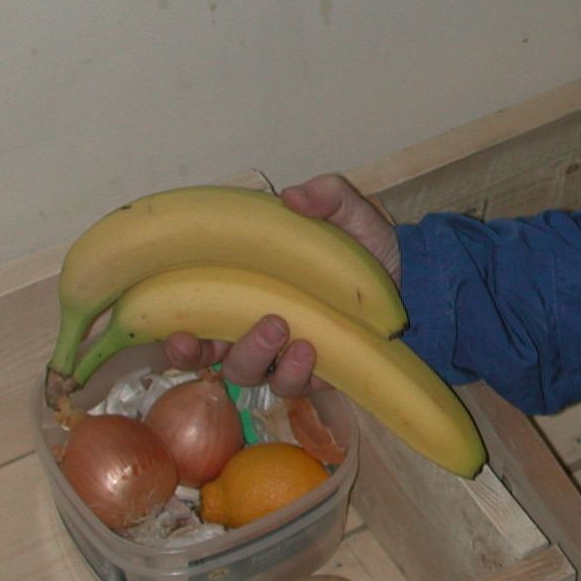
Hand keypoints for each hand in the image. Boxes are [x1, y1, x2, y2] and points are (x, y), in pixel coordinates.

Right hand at [162, 174, 403, 396]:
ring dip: (253, 352)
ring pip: (244, 371)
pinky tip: (310, 349)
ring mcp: (279, 354)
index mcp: (243, 286)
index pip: (193, 310)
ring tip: (281, 328)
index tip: (170, 329)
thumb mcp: (349, 214)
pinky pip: (292, 384)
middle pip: (207, 352)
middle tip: (206, 334)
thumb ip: (328, 196)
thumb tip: (293, 195)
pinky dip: (294, 371)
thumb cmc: (361, 249)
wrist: (409, 282)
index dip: (173, 326)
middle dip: (199, 351)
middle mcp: (251, 325)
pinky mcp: (310, 376)